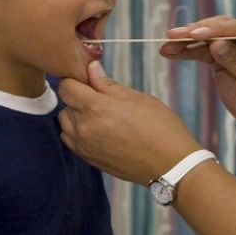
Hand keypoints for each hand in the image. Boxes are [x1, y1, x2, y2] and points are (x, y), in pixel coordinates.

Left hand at [58, 61, 202, 184]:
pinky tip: (101, 131)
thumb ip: (108, 85)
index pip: (67, 87)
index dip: (76, 80)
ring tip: (101, 117)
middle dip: (78, 98)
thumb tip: (91, 69)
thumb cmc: (160, 128)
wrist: (170, 165)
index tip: (90, 81)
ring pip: (66, 125)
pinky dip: (79, 134)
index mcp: (96, 108)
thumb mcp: (138, 98)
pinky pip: (73, 142)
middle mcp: (84, 128)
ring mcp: (85, 147)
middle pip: (65, 106)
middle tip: (102, 99)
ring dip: (76, 117)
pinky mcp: (90, 161)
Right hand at [159, 16, 235, 134]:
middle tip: (175, 35)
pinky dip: (187, 52)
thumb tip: (216, 43)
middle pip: (221, 29)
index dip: (218, 29)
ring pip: (209, 39)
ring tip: (166, 45)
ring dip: (187, 41)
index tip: (197, 33)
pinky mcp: (222, 60)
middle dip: (197, 31)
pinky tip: (170, 52)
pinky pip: (203, 52)